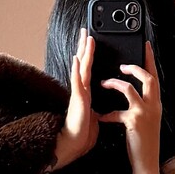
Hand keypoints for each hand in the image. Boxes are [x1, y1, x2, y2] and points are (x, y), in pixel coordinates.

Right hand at [52, 27, 100, 169]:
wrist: (75, 144)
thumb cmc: (83, 131)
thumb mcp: (93, 113)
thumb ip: (95, 105)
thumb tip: (99, 104)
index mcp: (86, 91)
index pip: (89, 67)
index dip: (90, 53)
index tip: (91, 39)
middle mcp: (82, 89)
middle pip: (84, 63)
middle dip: (85, 46)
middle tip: (86, 29)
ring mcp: (79, 93)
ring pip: (81, 68)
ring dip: (83, 52)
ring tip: (85, 38)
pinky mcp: (78, 100)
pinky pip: (77, 83)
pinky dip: (76, 70)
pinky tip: (76, 59)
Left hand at [96, 38, 161, 173]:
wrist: (146, 163)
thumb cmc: (144, 143)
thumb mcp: (148, 120)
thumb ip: (143, 106)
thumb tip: (135, 94)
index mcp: (156, 104)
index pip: (155, 77)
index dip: (151, 60)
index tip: (146, 46)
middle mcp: (154, 106)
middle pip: (148, 78)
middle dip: (134, 67)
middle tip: (122, 64)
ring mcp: (144, 113)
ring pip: (129, 89)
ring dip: (115, 84)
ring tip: (104, 84)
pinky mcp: (133, 122)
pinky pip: (116, 112)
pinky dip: (106, 114)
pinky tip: (100, 117)